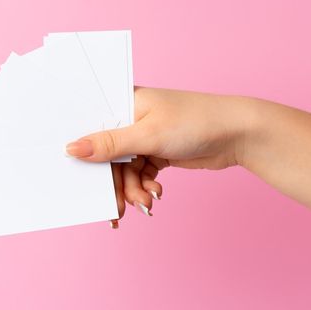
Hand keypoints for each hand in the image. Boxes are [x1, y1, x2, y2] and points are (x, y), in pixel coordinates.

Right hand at [65, 87, 253, 224]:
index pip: (94, 128)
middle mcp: (132, 118)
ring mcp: (145, 135)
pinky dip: (146, 186)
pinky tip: (155, 194)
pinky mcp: (158, 151)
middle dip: (115, 183)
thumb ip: (109, 144)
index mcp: (125, 102)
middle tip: (115, 208)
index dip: (85, 154)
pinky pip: (142, 173)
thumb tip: (72, 149)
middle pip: (109, 155)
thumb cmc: (194, 121)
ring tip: (145, 203)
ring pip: (126, 169)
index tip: (81, 179)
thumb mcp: (147, 135)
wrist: (237, 134)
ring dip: (133, 189)